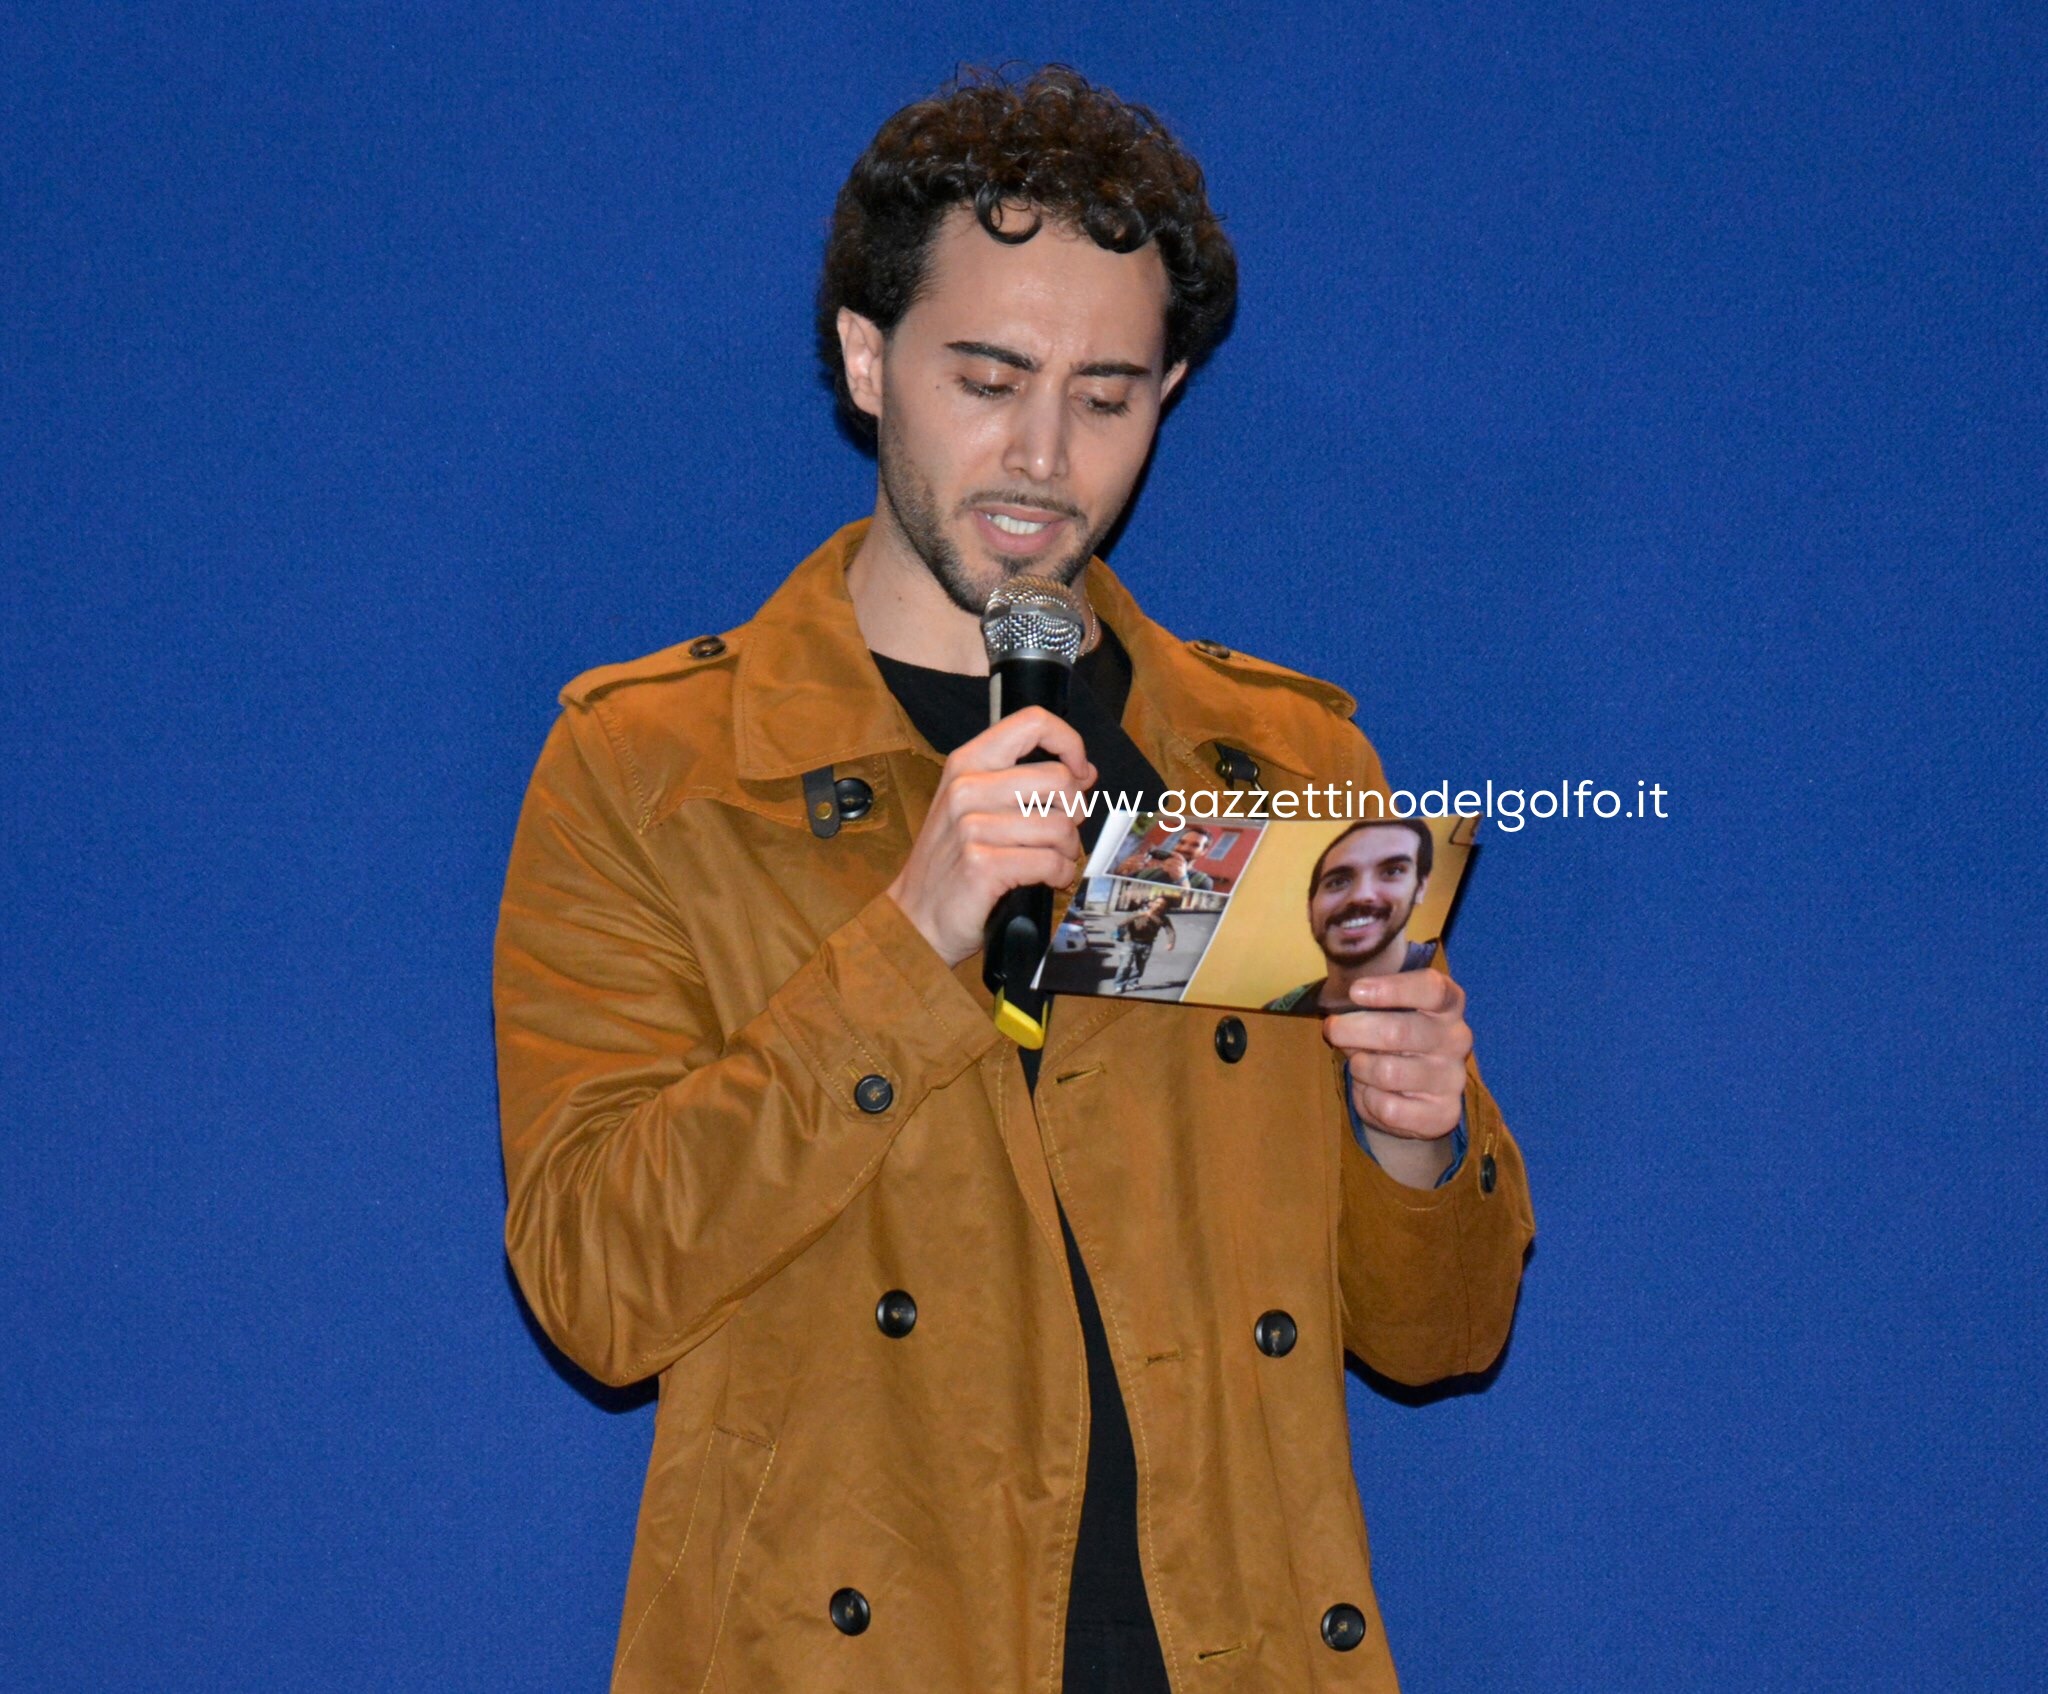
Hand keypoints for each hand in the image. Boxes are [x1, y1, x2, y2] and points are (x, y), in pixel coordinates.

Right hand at [887, 707, 1094, 967]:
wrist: (916, 918)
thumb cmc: (951, 863)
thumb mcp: (977, 807)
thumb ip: (1026, 783)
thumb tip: (1084, 771)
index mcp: (967, 763)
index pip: (1033, 723)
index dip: (1069, 744)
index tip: (1079, 771)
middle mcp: (967, 787)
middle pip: (1061, 781)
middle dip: (1074, 814)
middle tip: (1059, 836)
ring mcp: (972, 826)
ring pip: (1061, 827)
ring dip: (1067, 852)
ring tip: (1051, 862)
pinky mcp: (982, 865)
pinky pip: (1051, 862)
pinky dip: (1059, 876)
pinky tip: (1048, 881)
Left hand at [1321, 969, 1472, 1187]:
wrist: (1412, 1100)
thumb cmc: (1393, 1044)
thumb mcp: (1384, 1016)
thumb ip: (1367, 1008)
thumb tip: (1337, 1020)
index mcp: (1447, 1005)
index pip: (1431, 989)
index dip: (1392, 988)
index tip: (1355, 991)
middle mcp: (1456, 1038)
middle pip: (1398, 1031)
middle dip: (1354, 1030)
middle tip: (1333, 1030)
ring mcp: (1453, 1078)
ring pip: (1388, 1072)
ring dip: (1361, 1068)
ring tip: (1360, 1066)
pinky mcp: (1445, 1113)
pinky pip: (1390, 1107)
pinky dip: (1369, 1101)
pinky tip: (1375, 1094)